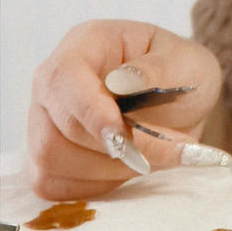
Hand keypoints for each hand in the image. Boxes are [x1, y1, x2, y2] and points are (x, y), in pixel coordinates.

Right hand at [27, 20, 223, 198]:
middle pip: (56, 129)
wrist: (182, 104)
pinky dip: (97, 186)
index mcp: (86, 44)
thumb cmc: (182, 74)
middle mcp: (54, 82)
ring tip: (157, 157)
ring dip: (111, 170)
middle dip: (115, 150)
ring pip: (52, 161)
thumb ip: (158, 70)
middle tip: (171, 149)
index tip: (124, 138)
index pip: (66, 77)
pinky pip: (55, 185)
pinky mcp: (48, 159)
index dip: (90, 112)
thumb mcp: (187, 62)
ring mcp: (44, 121)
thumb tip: (120, 83)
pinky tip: (129, 169)